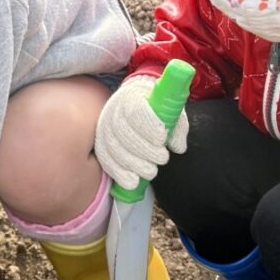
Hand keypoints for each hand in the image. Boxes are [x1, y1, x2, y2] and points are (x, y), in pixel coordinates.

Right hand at [94, 74, 188, 189]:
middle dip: (144, 150)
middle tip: (162, 158)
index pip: (136, 111)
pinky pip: (106, 161)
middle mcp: (113, 111)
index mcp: (131, 97)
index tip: (163, 139)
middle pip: (124, 132)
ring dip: (134, 164)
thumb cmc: (154, 108)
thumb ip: (177, 126)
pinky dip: (119, 174)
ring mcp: (104, 129)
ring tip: (151, 171)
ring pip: (114, 149)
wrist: (132, 104)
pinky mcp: (101, 145)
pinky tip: (133, 182)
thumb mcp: (169, 109)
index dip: (148, 126)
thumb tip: (178, 147)